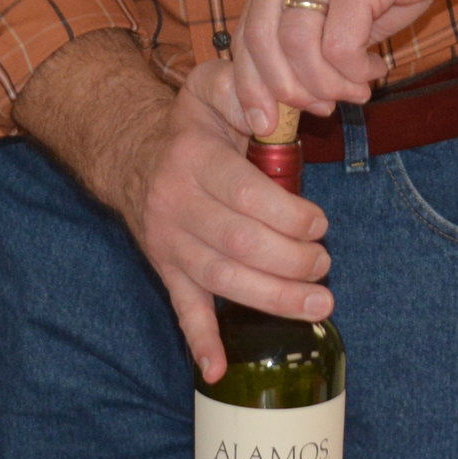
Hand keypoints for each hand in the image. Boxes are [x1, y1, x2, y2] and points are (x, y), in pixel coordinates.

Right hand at [19, 45, 334, 380]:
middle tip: (325, 265)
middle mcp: (176, 204)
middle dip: (291, 260)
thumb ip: (244, 88)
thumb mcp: (212, 88)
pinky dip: (200, 342)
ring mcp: (169, 243)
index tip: (319, 224)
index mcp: (194, 159)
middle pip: (239, 243)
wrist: (132, 155)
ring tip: (318, 306)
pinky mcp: (166, 270)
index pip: (246, 195)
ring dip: (272, 299)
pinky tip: (218, 371)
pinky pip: (181, 309)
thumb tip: (273, 113)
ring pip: (220, 280)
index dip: (289, 215)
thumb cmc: (192, 125)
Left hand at [226, 0, 457, 127]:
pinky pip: (340, 43)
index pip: (246, 28)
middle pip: (260, 38)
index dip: (251, 82)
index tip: (266, 120)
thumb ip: (316, 31)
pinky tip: (374, 67)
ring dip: (325, 83)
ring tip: (355, 89)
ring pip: (297, 44)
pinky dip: (353, 70)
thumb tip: (296, 91)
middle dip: (285, 89)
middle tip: (321, 108)